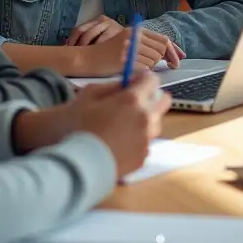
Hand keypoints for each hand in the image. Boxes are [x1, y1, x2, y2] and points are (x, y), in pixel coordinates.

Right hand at [13, 76, 169, 177]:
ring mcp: (147, 139)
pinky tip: (121, 142)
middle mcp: (146, 118)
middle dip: (153, 97)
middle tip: (136, 102)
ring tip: (124, 125)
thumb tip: (130, 82)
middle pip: (164, 100)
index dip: (144, 79)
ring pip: (157, 122)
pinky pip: (147, 141)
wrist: (78, 163)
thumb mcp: (90, 95)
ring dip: (147, 118)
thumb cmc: (79, 126)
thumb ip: (113, 85)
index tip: (135, 83)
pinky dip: (139, 139)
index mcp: (133, 100)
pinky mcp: (144, 156)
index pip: (153, 80)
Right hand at [67, 17, 183, 67]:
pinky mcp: (124, 61)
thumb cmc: (106, 54)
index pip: (162, 39)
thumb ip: (144, 44)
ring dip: (152, 66)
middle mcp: (133, 37)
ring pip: (154, 60)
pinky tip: (133, 72)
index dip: (174, 50)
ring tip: (139, 67)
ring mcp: (129, 48)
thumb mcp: (126, 42)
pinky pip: (144, 69)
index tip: (180, 59)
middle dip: (165, 60)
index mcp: (135, 31)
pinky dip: (143, 73)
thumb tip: (167, 54)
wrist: (85, 59)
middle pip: (161, 49)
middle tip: (168, 67)